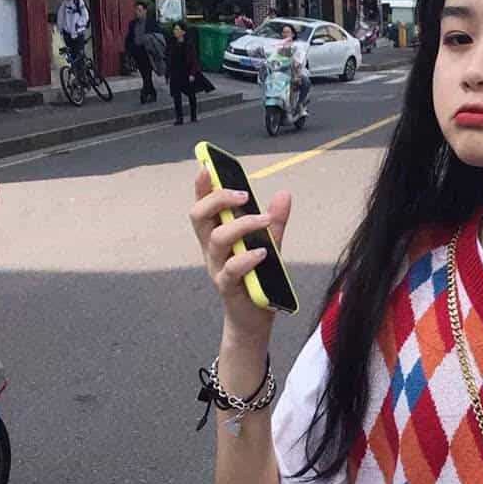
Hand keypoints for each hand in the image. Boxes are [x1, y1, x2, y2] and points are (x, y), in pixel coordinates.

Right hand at [189, 169, 291, 341]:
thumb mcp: (270, 244)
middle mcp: (211, 249)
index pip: (203, 206)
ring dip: (241, 226)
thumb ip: (274, 220)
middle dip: (217, 199)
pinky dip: (247, 258)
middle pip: (199, 216)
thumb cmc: (258, 277)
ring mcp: (217, 267)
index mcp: (217, 235)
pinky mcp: (227, 287)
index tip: (206, 167)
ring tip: (264, 220)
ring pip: (216, 239)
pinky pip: (231, 269)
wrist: (256, 317)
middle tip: (243, 194)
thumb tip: (283, 193)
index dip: (201, 187)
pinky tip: (263, 252)